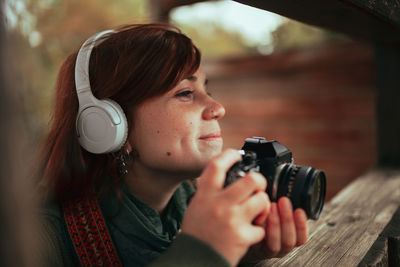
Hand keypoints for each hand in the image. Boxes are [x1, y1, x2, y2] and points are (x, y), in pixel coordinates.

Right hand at [181, 149, 270, 265]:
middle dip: (259, 181)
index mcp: (205, 194)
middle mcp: (219, 204)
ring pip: (261, 200)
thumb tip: (223, 174)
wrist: (194, 258)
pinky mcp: (243, 236)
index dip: (229, 155)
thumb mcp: (197, 205)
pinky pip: (261, 228)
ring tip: (256, 211)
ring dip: (262, 205)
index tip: (236, 155)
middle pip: (250, 180)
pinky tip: (248, 232)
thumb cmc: (196, 232)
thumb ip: (210, 191)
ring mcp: (232, 219)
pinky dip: (258, 231)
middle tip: (257, 186)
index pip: (217, 166)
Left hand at [241, 197, 307, 263]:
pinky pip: (258, 241)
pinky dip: (260, 227)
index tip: (299, 210)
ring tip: (271, 206)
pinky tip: (260, 215)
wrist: (245, 228)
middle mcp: (280, 248)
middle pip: (288, 240)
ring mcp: (266, 250)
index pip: (301, 239)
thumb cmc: (265, 218)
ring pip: (274, 244)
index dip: (301, 226)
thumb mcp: (279, 214)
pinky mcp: (253, 248)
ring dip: (274, 223)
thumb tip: (291, 194)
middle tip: (283, 202)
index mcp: (289, 239)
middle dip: (287, 220)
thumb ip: (284, 209)